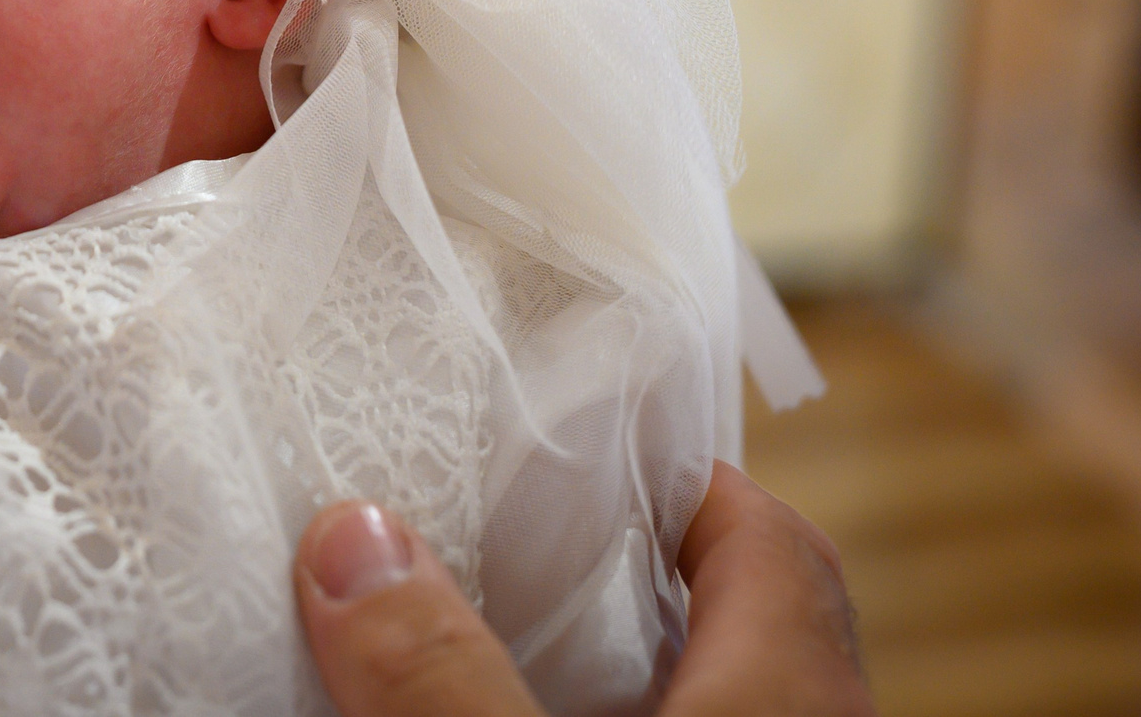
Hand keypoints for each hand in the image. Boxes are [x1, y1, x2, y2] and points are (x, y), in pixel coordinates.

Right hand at [293, 462, 873, 716]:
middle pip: (757, 624)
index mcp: (789, 699)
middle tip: (520, 552)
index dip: (684, 480)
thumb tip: (351, 536)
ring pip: (731, 703)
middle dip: (646, 579)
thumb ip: (442, 679)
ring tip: (509, 657)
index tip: (583, 449)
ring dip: (636, 673)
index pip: (771, 540)